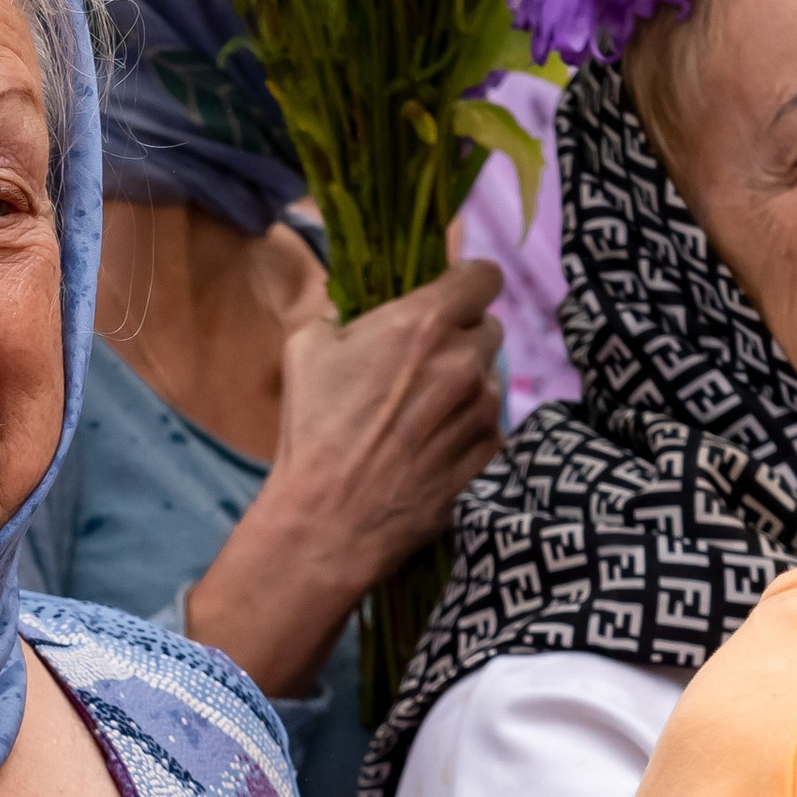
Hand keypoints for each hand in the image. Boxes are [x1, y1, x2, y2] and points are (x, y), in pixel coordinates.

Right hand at [183, 262, 502, 697]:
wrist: (329, 521)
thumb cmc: (312, 432)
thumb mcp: (307, 349)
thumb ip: (343, 309)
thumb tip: (357, 299)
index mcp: (423, 323)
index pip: (484, 274)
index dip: (467, 284)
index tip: (450, 298)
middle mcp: (464, 360)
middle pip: (489, 327)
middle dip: (460, 338)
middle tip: (422, 364)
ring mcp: (483, 411)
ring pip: (490, 378)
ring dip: (464, 387)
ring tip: (420, 415)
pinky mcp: (489, 454)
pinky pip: (490, 426)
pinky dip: (467, 430)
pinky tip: (429, 448)